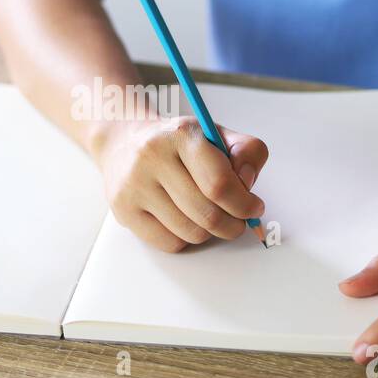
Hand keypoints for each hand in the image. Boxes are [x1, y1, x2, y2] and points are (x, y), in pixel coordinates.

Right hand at [92, 116, 267, 251]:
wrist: (123, 142)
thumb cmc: (176, 143)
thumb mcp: (214, 134)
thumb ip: (246, 151)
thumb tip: (247, 183)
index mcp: (181, 134)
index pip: (219, 184)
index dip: (244, 204)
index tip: (254, 207)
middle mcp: (152, 157)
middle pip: (208, 214)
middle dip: (233, 224)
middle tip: (239, 221)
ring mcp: (134, 185)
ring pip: (191, 233)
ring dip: (210, 232)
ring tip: (210, 216)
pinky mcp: (123, 209)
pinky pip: (169, 243)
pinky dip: (186, 238)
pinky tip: (185, 220)